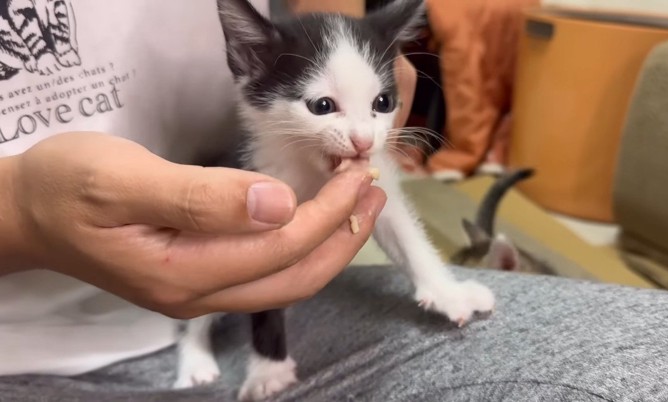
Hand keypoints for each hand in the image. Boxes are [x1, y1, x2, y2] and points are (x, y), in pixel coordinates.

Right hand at [5, 132, 385, 317]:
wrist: (29, 213)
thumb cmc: (68, 187)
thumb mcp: (123, 180)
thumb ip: (201, 196)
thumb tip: (278, 203)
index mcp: (183, 272)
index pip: (280, 247)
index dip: (328, 212)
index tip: (356, 171)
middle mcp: (199, 295)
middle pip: (295, 275)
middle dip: (344, 233)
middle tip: (373, 186)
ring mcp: (200, 293)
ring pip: (286, 280)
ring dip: (331, 242)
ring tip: (359, 200)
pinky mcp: (199, 280)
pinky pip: (267, 272)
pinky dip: (303, 246)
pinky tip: (316, 217)